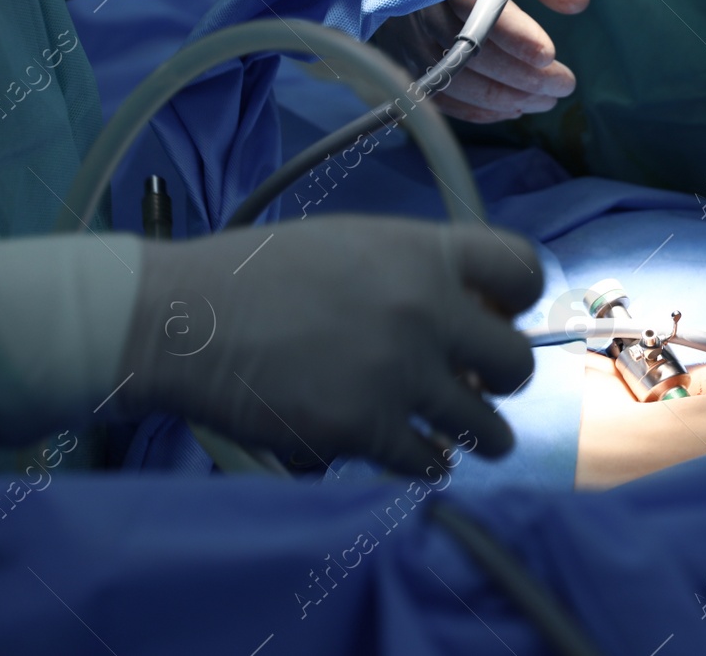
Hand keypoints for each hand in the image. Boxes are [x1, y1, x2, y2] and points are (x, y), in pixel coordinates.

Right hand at [119, 217, 542, 477]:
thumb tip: (469, 312)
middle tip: (477, 383)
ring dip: (477, 433)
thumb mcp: (354, 244)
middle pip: (517, 361)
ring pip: (486, 425)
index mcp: (425, 252)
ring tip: (463, 433)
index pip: (523, 269)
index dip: (521, 299)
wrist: (182, 319)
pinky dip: (427, 463)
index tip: (501, 316)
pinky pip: (430, 462)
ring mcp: (399, 373)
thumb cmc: (258, 275)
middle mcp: (426, 310)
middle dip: (502, 378)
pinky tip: (414, 455)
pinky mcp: (365, 428)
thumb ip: (418, 271)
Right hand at [370, 0, 588, 122]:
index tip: (548, 54)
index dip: (513, 34)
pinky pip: (436, 93)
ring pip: (455, 78)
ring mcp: (404, 33)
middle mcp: (417, 1)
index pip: (476, 5)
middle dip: (522, 76)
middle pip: (469, 50)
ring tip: (546, 99)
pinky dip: (476, 109)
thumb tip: (577, 3)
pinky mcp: (400, 57)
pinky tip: (511, 108)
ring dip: (505, 97)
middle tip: (564, 85)